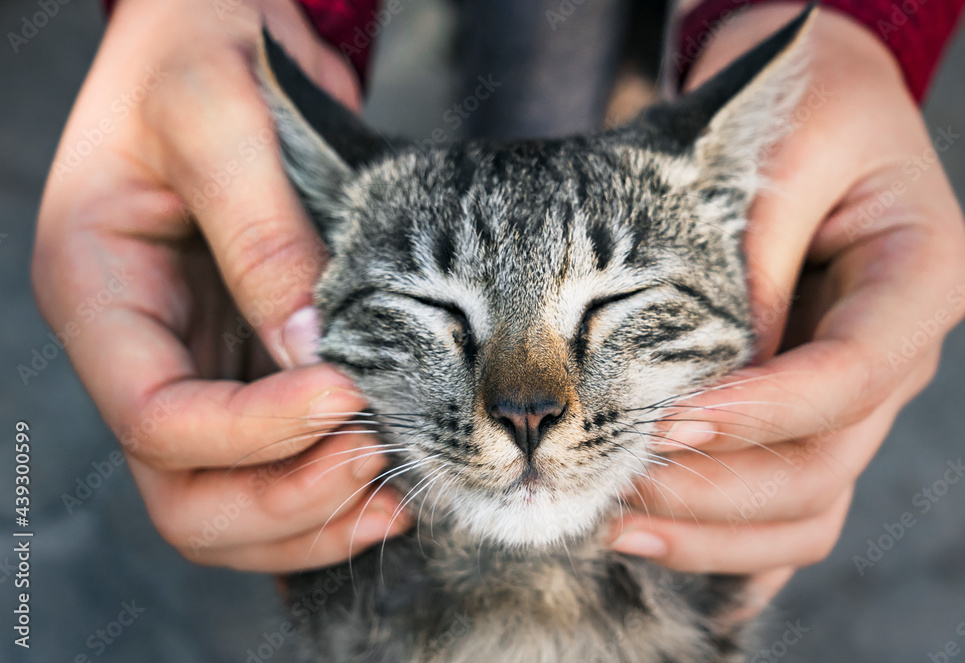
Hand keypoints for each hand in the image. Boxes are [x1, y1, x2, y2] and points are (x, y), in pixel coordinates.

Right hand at [33, 0, 406, 571]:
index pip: (155, 416)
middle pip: (182, 491)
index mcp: (97, 291)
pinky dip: (326, 490)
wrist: (219, 28)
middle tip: (376, 461)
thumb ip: (260, 234)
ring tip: (394, 491)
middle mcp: (139, 346)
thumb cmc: (198, 49)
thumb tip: (312, 351)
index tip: (348, 395)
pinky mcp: (249, 363)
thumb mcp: (218, 117)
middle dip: (281, 499)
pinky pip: (273, 463)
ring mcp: (195, 363)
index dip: (253, 431)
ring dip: (309, 515)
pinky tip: (388, 481)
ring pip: (227, 499)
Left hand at [609, 5, 964, 610]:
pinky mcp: (805, 413)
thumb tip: (705, 381)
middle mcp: (895, 354)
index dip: (762, 412)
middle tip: (617, 480)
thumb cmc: (803, 110)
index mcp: (917, 281)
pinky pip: (785, 505)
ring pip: (806, 507)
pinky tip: (658, 547)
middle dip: (718, 488)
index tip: (667, 420)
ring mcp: (853, 396)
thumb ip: (752, 261)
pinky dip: (727, 540)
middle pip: (825, 464)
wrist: (812, 106)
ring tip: (612, 523)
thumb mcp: (783, 150)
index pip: (851, 376)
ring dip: (712, 532)